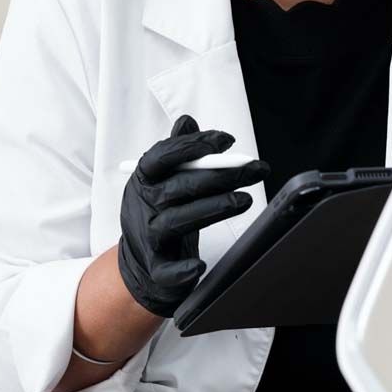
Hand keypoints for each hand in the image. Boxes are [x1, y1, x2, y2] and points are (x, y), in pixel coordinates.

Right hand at [117, 114, 268, 315]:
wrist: (137, 265)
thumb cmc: (160, 214)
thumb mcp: (164, 181)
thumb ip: (177, 152)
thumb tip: (187, 121)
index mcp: (145, 180)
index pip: (163, 156)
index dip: (193, 146)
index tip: (226, 141)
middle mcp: (143, 205)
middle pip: (180, 187)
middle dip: (220, 176)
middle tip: (254, 169)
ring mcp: (148, 237)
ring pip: (178, 221)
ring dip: (213, 208)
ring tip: (244, 200)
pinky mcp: (156, 268)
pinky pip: (167, 270)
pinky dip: (182, 269)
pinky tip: (199, 264)